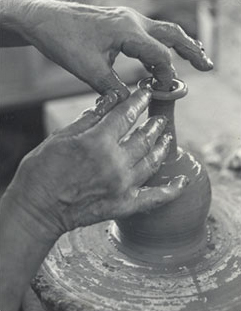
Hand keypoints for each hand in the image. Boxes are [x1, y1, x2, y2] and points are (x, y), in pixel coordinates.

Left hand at [5, 1, 212, 95]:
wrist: (42, 18)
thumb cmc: (62, 39)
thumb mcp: (89, 70)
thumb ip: (113, 89)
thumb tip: (131, 104)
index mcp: (128, 31)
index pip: (161, 55)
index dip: (167, 76)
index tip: (168, 93)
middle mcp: (132, 22)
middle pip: (172, 34)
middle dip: (191, 51)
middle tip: (207, 65)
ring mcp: (126, 21)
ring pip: (162, 32)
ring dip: (178, 47)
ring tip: (193, 60)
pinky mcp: (119, 25)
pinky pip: (147, 35)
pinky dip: (158, 47)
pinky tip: (159, 58)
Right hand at [8, 88, 188, 241]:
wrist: (38, 209)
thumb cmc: (42, 172)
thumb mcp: (61, 137)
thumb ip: (89, 118)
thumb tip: (109, 100)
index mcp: (98, 142)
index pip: (126, 115)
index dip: (138, 100)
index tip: (146, 92)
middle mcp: (115, 162)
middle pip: (144, 137)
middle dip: (153, 124)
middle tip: (158, 118)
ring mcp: (123, 185)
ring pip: (152, 161)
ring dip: (162, 146)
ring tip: (167, 138)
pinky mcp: (124, 206)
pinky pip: (154, 198)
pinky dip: (171, 191)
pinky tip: (182, 182)